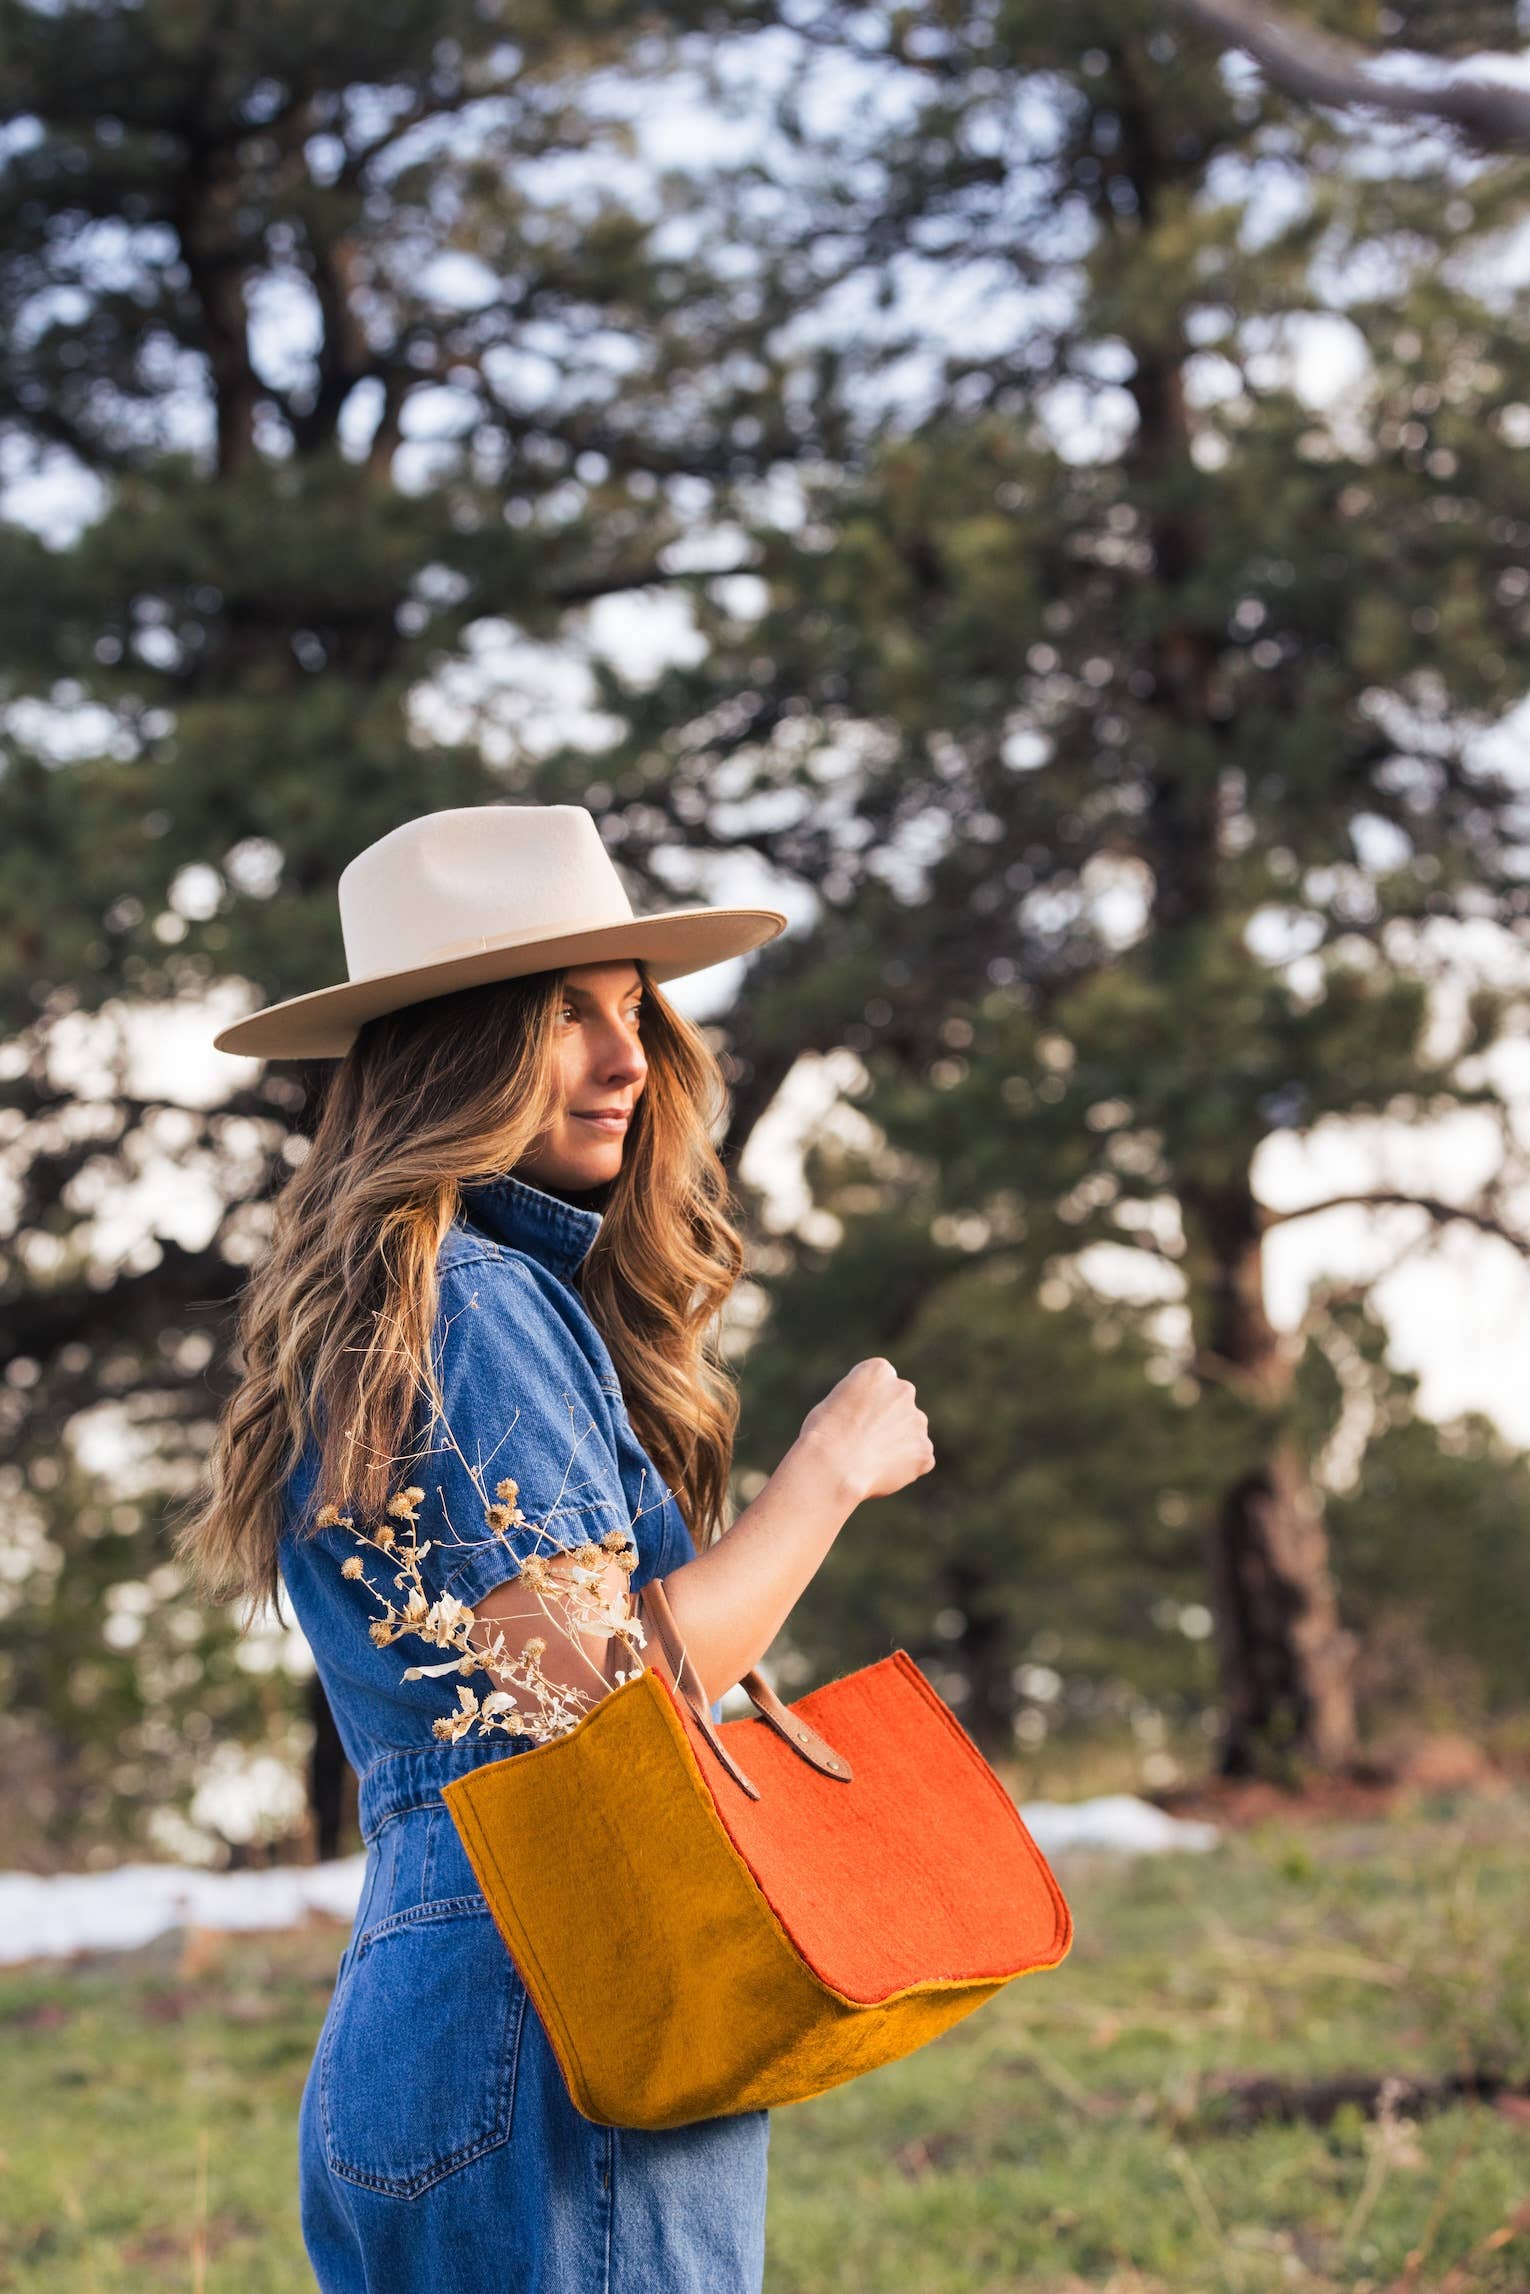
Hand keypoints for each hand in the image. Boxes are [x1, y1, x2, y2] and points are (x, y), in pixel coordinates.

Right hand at [795, 1357, 935, 1508]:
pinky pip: (917, 1460)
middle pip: (899, 1406)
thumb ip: (861, 1404)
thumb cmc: (822, 1435)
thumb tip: (872, 1422)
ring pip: (910, 1434)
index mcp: (879, 1370)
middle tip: (862, 1444)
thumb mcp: (835, 1403)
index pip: (880, 1384)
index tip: (851, 1421)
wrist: (832, 1467)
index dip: (865, 1405)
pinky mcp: (924, 1450)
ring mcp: (917, 1421)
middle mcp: (904, 1390)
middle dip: (887, 1422)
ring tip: (869, 1462)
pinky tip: (880, 1474)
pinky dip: (904, 1468)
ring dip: (897, 1444)